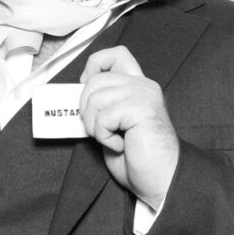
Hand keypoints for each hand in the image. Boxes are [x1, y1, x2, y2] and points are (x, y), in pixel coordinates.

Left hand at [79, 46, 177, 209]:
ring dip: (94, 126)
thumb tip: (73, 95)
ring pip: (94, 98)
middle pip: (93, 80)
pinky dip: (104, 137)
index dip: (93, 67)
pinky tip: (121, 145)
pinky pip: (103, 117)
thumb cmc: (136, 157)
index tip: (90, 93)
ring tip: (112, 139)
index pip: (115, 54)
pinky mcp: (143, 108)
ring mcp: (144, 95)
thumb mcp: (111, 124)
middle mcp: (143, 85)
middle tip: (102, 131)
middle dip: (85, 110)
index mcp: (137, 86)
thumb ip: (100, 105)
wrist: (160, 180)